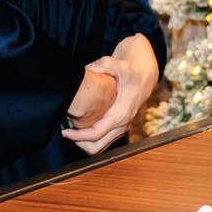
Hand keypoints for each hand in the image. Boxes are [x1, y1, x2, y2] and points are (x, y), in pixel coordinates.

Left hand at [63, 33, 160, 153]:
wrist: (147, 72)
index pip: (96, 134)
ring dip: (84, 141)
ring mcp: (122, 126)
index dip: (78, 136)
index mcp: (121, 113)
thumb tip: (87, 69)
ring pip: (99, 146)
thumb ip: (103, 65)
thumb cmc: (133, 69)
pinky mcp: (119, 124)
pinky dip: (91, 137)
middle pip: (96, 147)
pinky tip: (82, 125)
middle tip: (66, 130)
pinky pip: (103, 139)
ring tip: (72, 129)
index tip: (64, 131)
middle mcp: (122, 123)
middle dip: (79, 142)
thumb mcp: (119, 63)